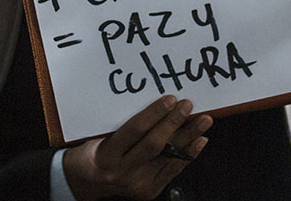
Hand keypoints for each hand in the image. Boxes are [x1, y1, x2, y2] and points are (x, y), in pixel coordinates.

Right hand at [63, 96, 212, 200]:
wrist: (87, 182)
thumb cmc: (91, 154)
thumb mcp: (97, 137)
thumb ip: (122, 125)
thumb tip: (153, 104)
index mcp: (107, 154)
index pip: (135, 130)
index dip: (155, 113)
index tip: (169, 99)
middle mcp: (123, 171)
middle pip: (155, 144)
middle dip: (174, 122)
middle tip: (188, 105)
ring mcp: (138, 183)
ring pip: (168, 157)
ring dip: (189, 137)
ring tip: (203, 121)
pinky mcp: (149, 190)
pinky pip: (172, 170)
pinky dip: (188, 154)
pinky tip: (199, 141)